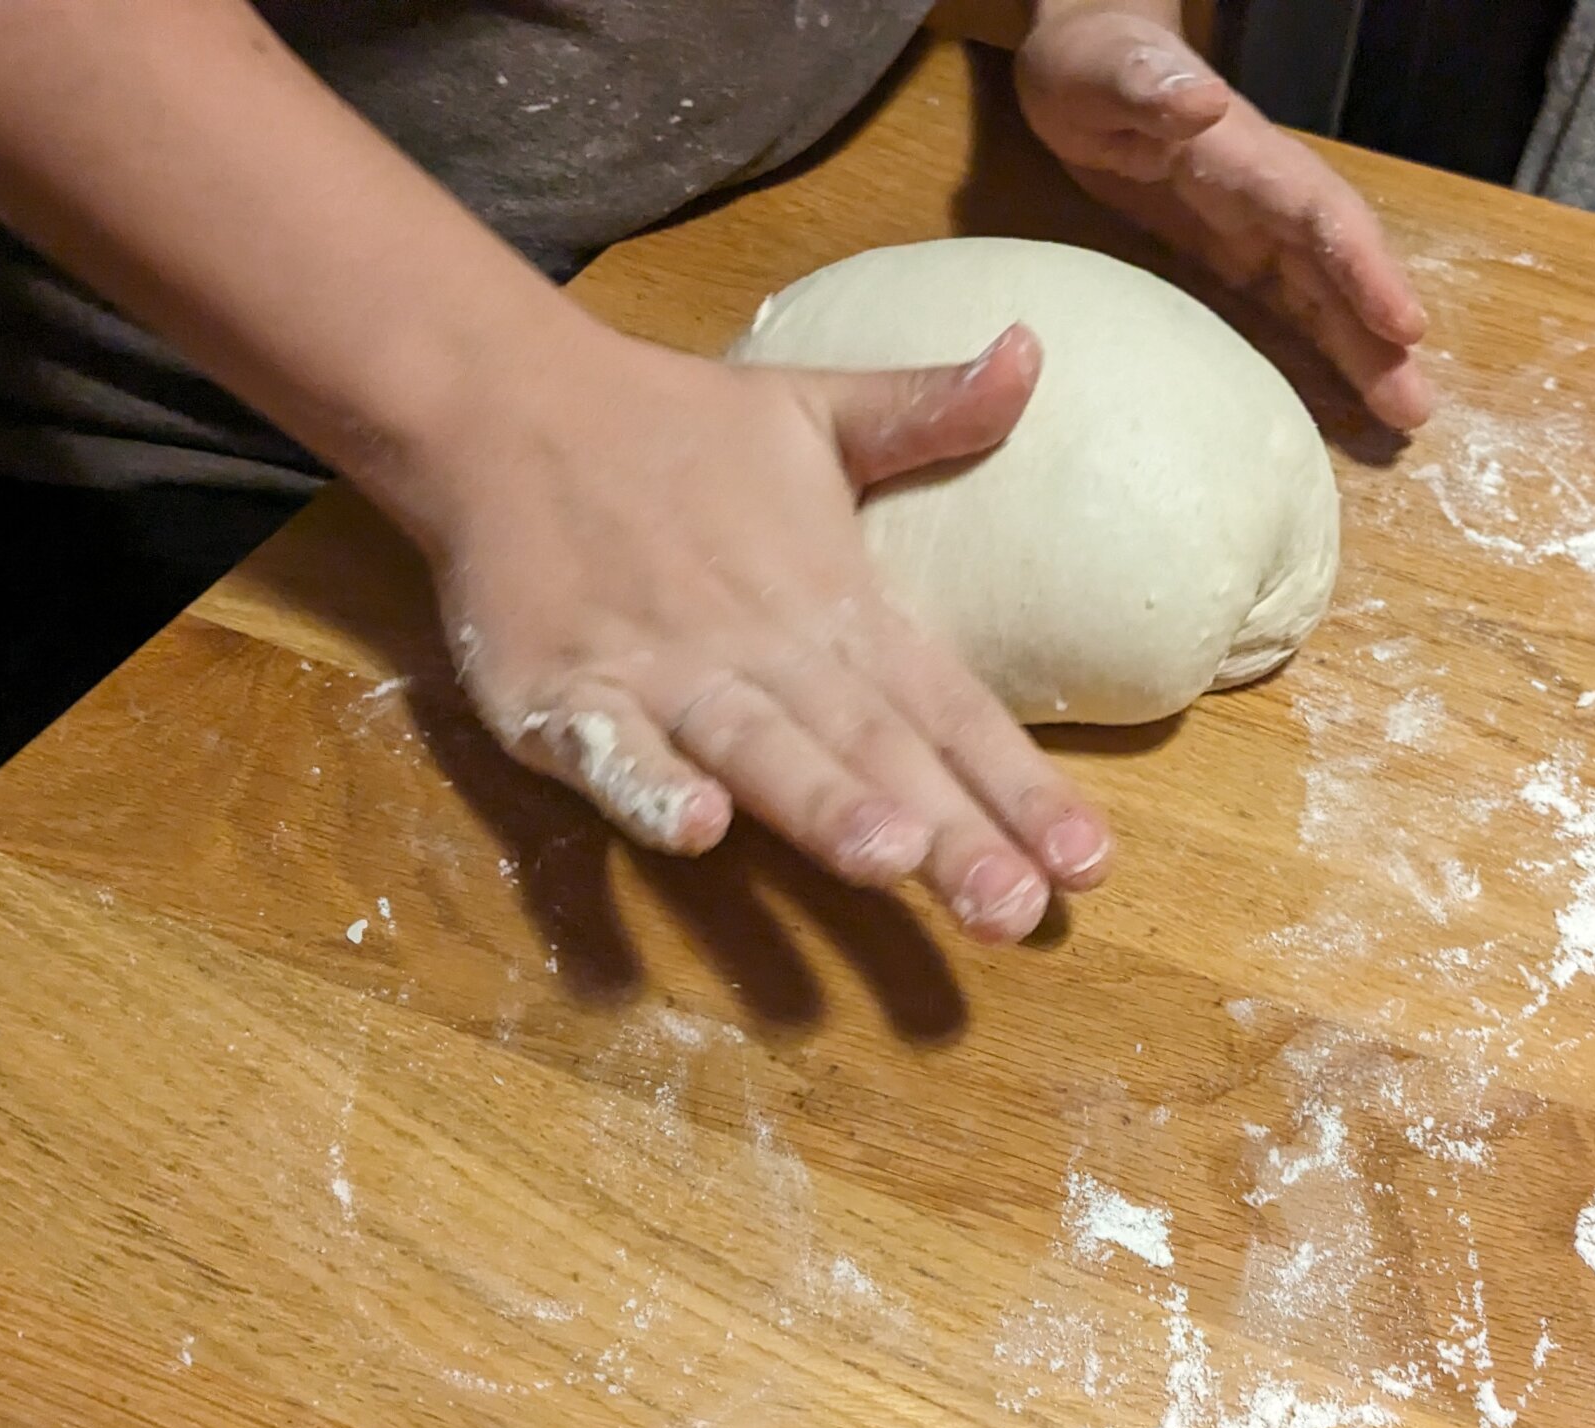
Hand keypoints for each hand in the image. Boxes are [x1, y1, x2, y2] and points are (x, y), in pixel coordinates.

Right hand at [411, 324, 1109, 943]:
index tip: (1092, 863)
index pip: (949, 707)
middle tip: (1016, 911)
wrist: (502, 400)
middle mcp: (766, 646)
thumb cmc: (676, 429)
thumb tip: (1035, 348)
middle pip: (872, 752)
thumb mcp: (817, 411)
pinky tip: (697, 831)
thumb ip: (929, 411)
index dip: (1019, 787)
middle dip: (946, 836)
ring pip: (758, 750)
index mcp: (839, 602)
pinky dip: (648, 787)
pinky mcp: (565, 688)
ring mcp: (662, 671)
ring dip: (822, 806)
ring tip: (891, 863)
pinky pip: (610, 747)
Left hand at [1016, 3, 1434, 429]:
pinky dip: (1318, 349)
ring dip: (1363, 353)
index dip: (1366, 270)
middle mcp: (1267, 198)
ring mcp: (1254, 229)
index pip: (1320, 216)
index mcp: (1246, 158)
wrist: (1084, 68)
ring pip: (1322, 295)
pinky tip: (1341, 398)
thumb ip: (1150, 86)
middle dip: (1379, 337)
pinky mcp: (1231, 256)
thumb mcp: (1108, 71)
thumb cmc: (1091, 66)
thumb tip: (1203, 101)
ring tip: (1403, 416)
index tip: (1407, 327)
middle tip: (1416, 411)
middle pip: (1338, 269)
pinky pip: (1286, 306)